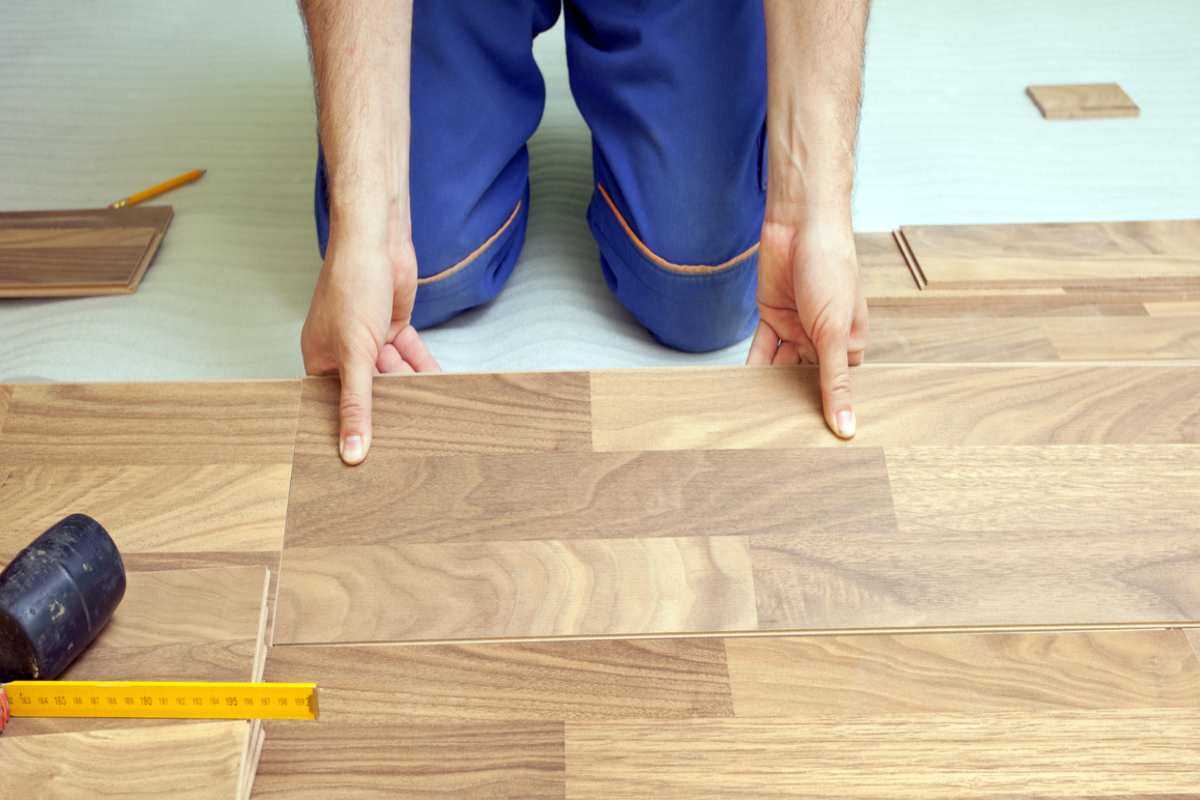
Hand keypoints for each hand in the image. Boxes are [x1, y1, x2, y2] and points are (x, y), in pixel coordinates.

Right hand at [301, 232, 438, 464]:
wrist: (377, 240)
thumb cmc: (351, 285)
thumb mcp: (355, 354)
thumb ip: (357, 404)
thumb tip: (351, 452)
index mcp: (320, 359)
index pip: (335, 404)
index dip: (353, 426)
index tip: (372, 457)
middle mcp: (343, 352)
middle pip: (369, 391)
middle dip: (390, 407)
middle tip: (410, 439)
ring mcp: (370, 339)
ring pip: (394, 375)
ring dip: (412, 388)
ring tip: (432, 415)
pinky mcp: (393, 328)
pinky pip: (411, 357)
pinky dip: (425, 368)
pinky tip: (441, 386)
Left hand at [747, 216, 868, 438]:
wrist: (800, 224)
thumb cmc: (831, 268)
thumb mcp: (835, 332)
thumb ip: (836, 381)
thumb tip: (847, 426)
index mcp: (850, 343)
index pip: (839, 387)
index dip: (828, 411)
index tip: (815, 445)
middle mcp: (823, 338)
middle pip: (807, 380)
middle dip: (794, 403)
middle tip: (779, 440)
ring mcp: (797, 327)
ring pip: (781, 367)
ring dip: (769, 388)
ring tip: (755, 420)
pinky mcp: (772, 316)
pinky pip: (761, 349)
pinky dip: (752, 367)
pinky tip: (740, 390)